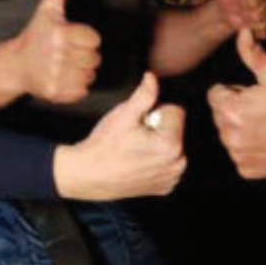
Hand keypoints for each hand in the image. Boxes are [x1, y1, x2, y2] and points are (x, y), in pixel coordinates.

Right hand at [12, 0, 101, 103]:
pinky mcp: (55, 92)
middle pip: (95, 59)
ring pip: (90, 76)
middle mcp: (56, 54)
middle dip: (86, 56)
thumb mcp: (47, 9)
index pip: (95, 39)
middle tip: (70, 52)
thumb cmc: (36, 34)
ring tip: (67, 65)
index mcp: (59, 33)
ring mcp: (55, 75)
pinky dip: (77, 87)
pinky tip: (64, 77)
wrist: (16, 65)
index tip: (73, 38)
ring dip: (83, 72)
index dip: (87, 38)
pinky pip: (82, 91)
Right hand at [53, 72, 185, 200]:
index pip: (176, 111)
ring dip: (159, 143)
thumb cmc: (104, 147)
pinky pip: (168, 162)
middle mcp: (177, 164)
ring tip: (136, 148)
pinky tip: (138, 160)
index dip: (155, 111)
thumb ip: (144, 94)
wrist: (88, 175)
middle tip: (136, 135)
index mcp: (171, 145)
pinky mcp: (165, 186)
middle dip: (159, 127)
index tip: (140, 122)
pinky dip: (157, 159)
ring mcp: (171, 177)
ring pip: (172, 145)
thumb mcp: (123, 114)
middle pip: (176, 128)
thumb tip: (153, 78)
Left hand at [208, 29, 265, 177]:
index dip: (235, 90)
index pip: (215, 93)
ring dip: (241, 128)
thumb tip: (242, 33)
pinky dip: (250, 148)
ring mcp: (237, 156)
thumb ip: (253, 54)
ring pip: (228, 134)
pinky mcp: (247, 170)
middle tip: (264, 108)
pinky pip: (239, 154)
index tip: (255, 94)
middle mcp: (229, 136)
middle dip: (237, 108)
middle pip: (220, 114)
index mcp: (231, 110)